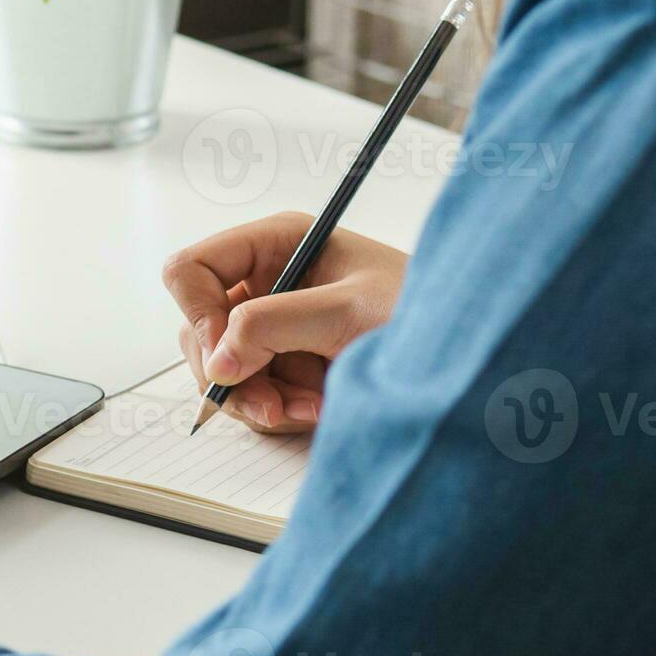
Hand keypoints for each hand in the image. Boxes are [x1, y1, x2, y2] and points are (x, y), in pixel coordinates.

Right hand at [160, 212, 409, 432]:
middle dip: (231, 373)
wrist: (463, 355)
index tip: (227, 357)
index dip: (198, 314)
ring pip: (220, 370)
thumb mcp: (348, 312)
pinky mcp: (284, 365)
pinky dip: (276, 411)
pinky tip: (317, 408)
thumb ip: (274, 325)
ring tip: (310, 407)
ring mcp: (272, 327)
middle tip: (270, 403)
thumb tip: (218, 361)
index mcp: (276, 245)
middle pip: (198, 329)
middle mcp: (266, 283)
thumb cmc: (428, 312)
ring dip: (257, 399)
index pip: (191, 270)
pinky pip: (248, 395)